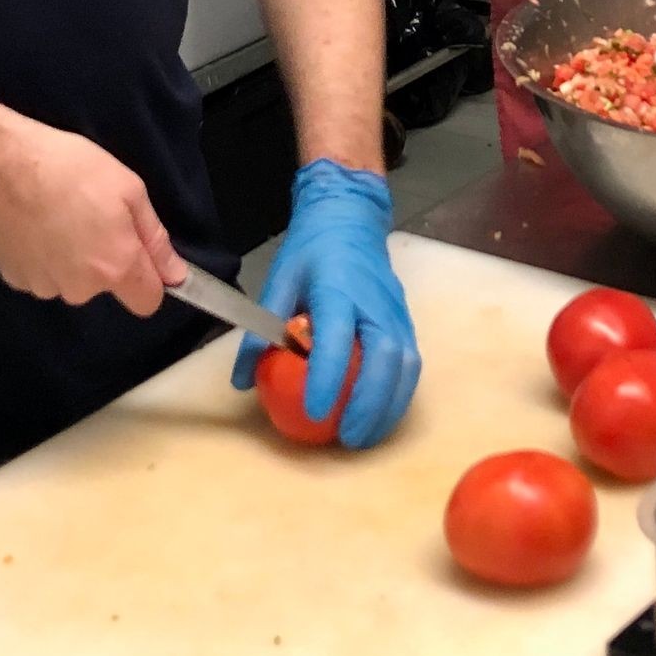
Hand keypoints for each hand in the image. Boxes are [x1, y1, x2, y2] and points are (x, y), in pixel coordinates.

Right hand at [0, 113, 181, 317]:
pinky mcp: (12, 279)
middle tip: (91, 211)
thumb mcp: (127, 189)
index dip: (151, 279)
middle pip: (104, 285)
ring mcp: (42, 286)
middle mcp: (80, 289)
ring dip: (70, 254)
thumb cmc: (67, 168)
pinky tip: (31, 219)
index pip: (147, 302)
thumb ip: (154, 238)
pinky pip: (41, 271)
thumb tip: (176, 276)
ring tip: (56, 211)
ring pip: (70, 278)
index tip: (141, 253)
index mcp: (115, 267)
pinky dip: (40, 252)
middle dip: (104, 256)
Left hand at [231, 160, 419, 448]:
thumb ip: (261, 330)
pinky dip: (398, 395)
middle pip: (386, 357)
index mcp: (338, 287)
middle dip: (369, 404)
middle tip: (346, 439)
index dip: (327, 377)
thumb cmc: (312, 248)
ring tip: (364, 437)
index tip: (314, 412)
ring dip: (388, 406)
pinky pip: (411, 362)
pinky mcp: (405, 319)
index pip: (337, 338)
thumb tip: (244, 380)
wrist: (350, 216)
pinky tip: (379, 415)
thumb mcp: (279, 280)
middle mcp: (374, 301)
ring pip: (406, 364)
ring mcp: (396, 310)